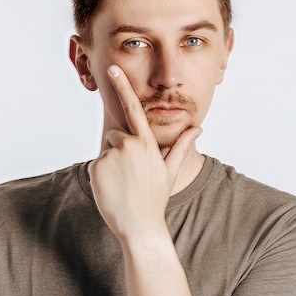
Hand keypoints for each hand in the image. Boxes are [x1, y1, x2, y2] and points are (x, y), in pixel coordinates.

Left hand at [88, 65, 201, 241]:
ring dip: (112, 164)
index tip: (112, 69)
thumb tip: (198, 128)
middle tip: (131, 175)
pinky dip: (101, 176)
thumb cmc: (156, 198)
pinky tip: (113, 189)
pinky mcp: (97, 167)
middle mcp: (129, 145)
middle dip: (120, 150)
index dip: (123, 87)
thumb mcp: (170, 170)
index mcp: (147, 143)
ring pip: (106, 151)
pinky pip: (97, 165)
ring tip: (123, 184)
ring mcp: (112, 156)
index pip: (134, 108)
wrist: (140, 225)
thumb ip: (182, 146)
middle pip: (116, 135)